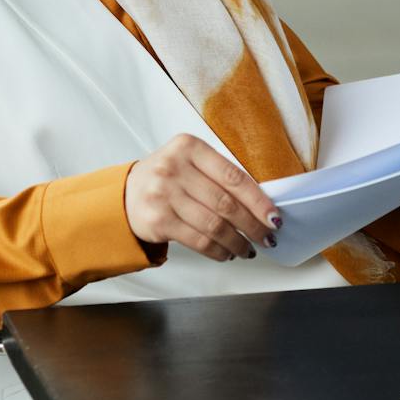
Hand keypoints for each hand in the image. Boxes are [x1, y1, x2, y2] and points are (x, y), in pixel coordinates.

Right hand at [124, 133, 280, 261]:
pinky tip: (227, 253)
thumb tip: (261, 205)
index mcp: (189, 147)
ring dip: (237, 242)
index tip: (274, 217)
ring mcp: (163, 194)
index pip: (233, 176)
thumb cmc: (166, 179)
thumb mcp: (189, 164)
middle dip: (252, 225)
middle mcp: (174, 168)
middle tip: (267, 237)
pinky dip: (218, 251)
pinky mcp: (158, 220)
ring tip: (248, 249)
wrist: (125, 196)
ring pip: (214, 225)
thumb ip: (219, 176)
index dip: (258, 200)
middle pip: (225, 203)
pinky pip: (198, 240)